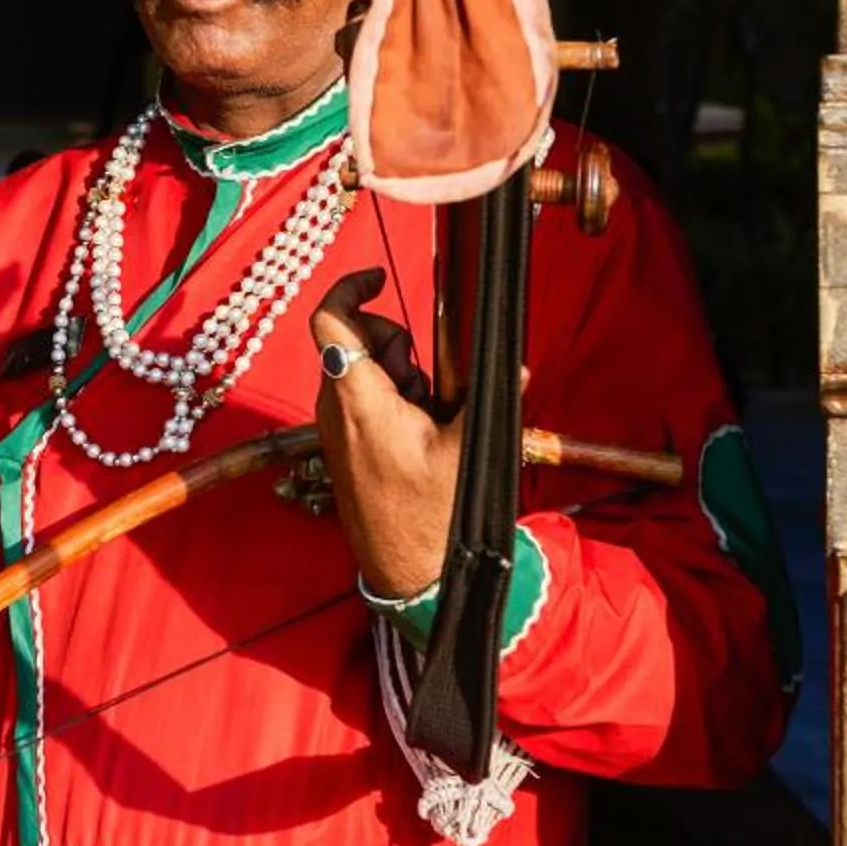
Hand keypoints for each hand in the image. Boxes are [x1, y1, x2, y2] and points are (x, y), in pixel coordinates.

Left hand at [308, 267, 461, 604]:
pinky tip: (418, 428)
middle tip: (429, 386)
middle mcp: (335, 404)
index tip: (380, 278)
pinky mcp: (340, 439)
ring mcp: (334, 423)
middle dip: (397, 344)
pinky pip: (361, 395)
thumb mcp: (467, 451)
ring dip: (397, 374)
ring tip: (427, 416)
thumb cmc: (430, 513)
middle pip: (357, 339)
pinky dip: (390, 396)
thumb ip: (489, 400)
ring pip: (361, 367)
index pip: (331, 321)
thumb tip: (515, 368)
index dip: (350, 288)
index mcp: (359, 397)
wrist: (406, 567)